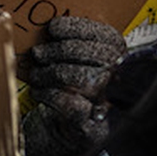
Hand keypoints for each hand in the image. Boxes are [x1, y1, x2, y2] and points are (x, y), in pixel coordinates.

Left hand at [18, 15, 124, 155]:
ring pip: (86, 77)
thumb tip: (44, 26)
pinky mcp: (93, 126)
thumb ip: (68, 43)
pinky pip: (72, 104)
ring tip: (36, 73)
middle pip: (100, 56)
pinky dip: (49, 94)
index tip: (53, 27)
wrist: (66, 130)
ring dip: (52, 72)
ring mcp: (109, 105)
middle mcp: (120, 82)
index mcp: (120, 60)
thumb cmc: (69, 88)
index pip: (109, 38)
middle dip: (62, 50)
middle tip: (38, 53)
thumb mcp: (72, 64)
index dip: (80, 29)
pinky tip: (38, 91)